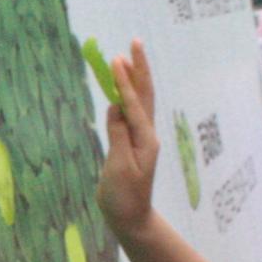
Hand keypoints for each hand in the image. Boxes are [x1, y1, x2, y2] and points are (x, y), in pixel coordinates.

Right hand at [95, 39, 159, 236]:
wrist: (130, 218)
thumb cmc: (124, 197)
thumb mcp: (119, 167)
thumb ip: (118, 135)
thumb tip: (115, 106)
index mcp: (145, 140)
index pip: (134, 104)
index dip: (124, 82)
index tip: (117, 60)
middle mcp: (146, 134)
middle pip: (144, 95)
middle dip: (138, 69)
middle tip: (134, 43)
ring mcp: (141, 138)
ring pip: (139, 101)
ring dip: (133, 78)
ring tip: (127, 57)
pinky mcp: (132, 143)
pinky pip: (131, 112)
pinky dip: (126, 95)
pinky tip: (119, 86)